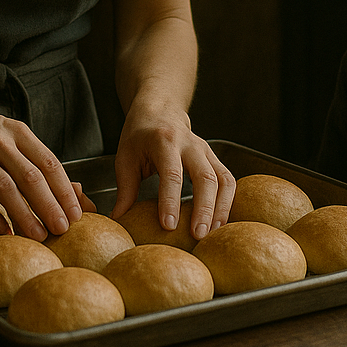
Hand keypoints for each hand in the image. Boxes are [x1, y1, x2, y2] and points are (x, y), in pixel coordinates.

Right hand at [0, 86, 85, 239]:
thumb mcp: (9, 133)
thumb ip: (35, 158)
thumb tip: (74, 189)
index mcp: (18, 132)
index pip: (50, 164)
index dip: (66, 191)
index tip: (78, 213)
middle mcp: (0, 142)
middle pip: (32, 178)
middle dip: (51, 206)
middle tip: (63, 229)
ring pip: (7, 189)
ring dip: (25, 216)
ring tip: (39, 235)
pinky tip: (5, 232)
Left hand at [111, 103, 235, 240]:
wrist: (160, 110)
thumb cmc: (140, 136)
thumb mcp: (125, 157)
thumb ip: (125, 189)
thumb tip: (119, 219)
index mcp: (164, 141)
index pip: (171, 173)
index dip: (170, 200)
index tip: (168, 225)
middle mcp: (190, 144)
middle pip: (204, 177)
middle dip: (203, 208)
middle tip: (198, 235)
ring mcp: (206, 150)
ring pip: (223, 179)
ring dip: (221, 208)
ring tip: (213, 233)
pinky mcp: (214, 159)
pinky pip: (228, 180)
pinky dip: (228, 202)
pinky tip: (220, 222)